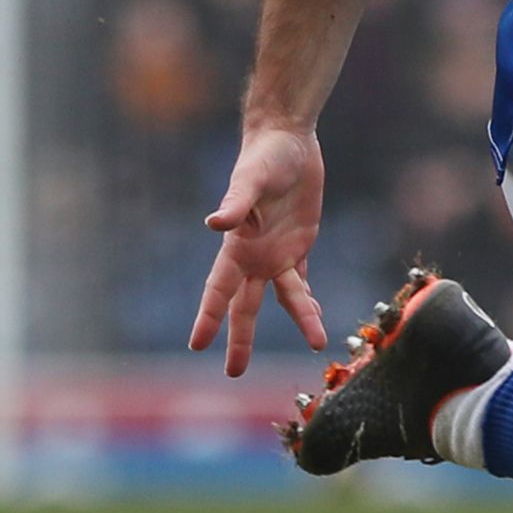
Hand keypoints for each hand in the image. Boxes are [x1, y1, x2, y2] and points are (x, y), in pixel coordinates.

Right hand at [188, 125, 329, 376]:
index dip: (208, 317)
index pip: (218, 290)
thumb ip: (236, 204)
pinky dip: (307, 299)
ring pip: (285, 297)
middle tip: (234, 373)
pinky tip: (316, 317)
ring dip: (301, 318)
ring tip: (316, 342)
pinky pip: (302, 279)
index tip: (196, 345)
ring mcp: (278, 252)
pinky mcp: (300, 242)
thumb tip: (214, 223)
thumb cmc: (264, 157)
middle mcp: (255, 256)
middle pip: (245, 306)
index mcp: (237, 246)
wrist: (287, 139)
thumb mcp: (251, 180)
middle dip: (239, 339)